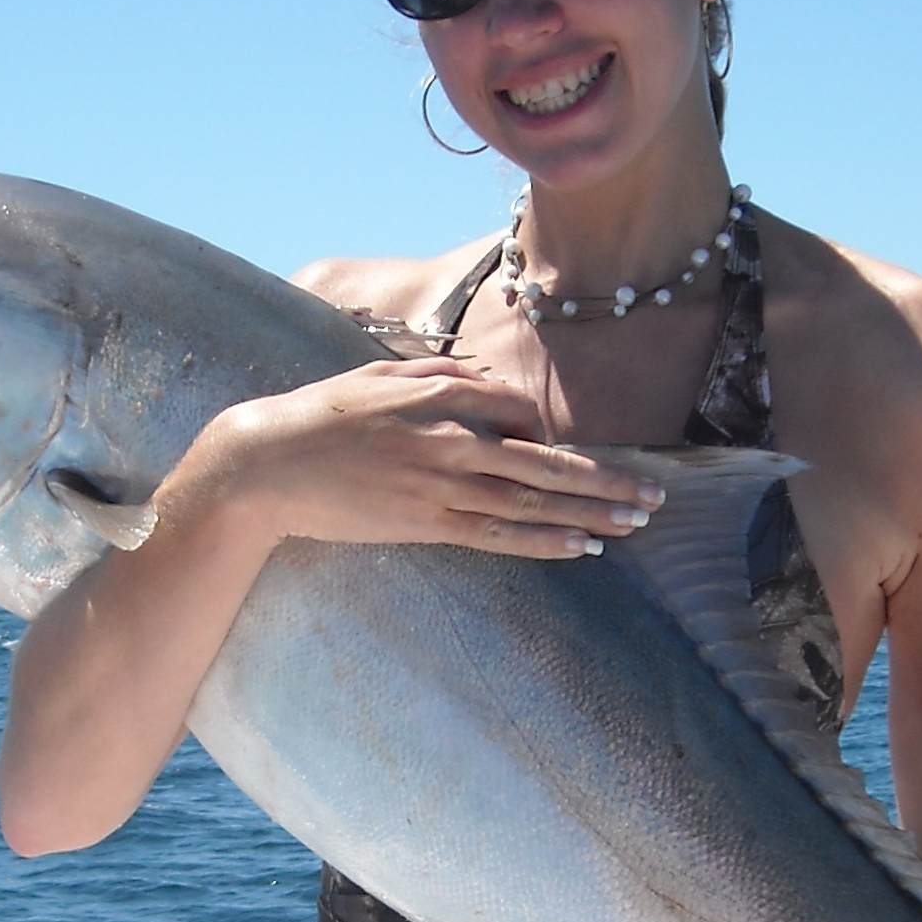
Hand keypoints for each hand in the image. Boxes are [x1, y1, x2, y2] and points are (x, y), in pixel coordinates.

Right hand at [201, 357, 666, 562]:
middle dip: (605, 480)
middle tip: (654, 495)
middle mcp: (452, 439)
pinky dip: (542, 541)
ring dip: (589, 514)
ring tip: (635, 523)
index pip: (521, 413)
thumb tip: (492, 389)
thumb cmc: (324, 414)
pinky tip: (581, 547)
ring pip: (532, 502)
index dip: (550, 433)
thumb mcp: (384, 374)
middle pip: (546, 462)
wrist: (267, 463)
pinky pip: (497, 535)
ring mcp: (440, 485)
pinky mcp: (424, 523)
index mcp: (442, 396)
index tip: (574, 453)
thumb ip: (442, 376)